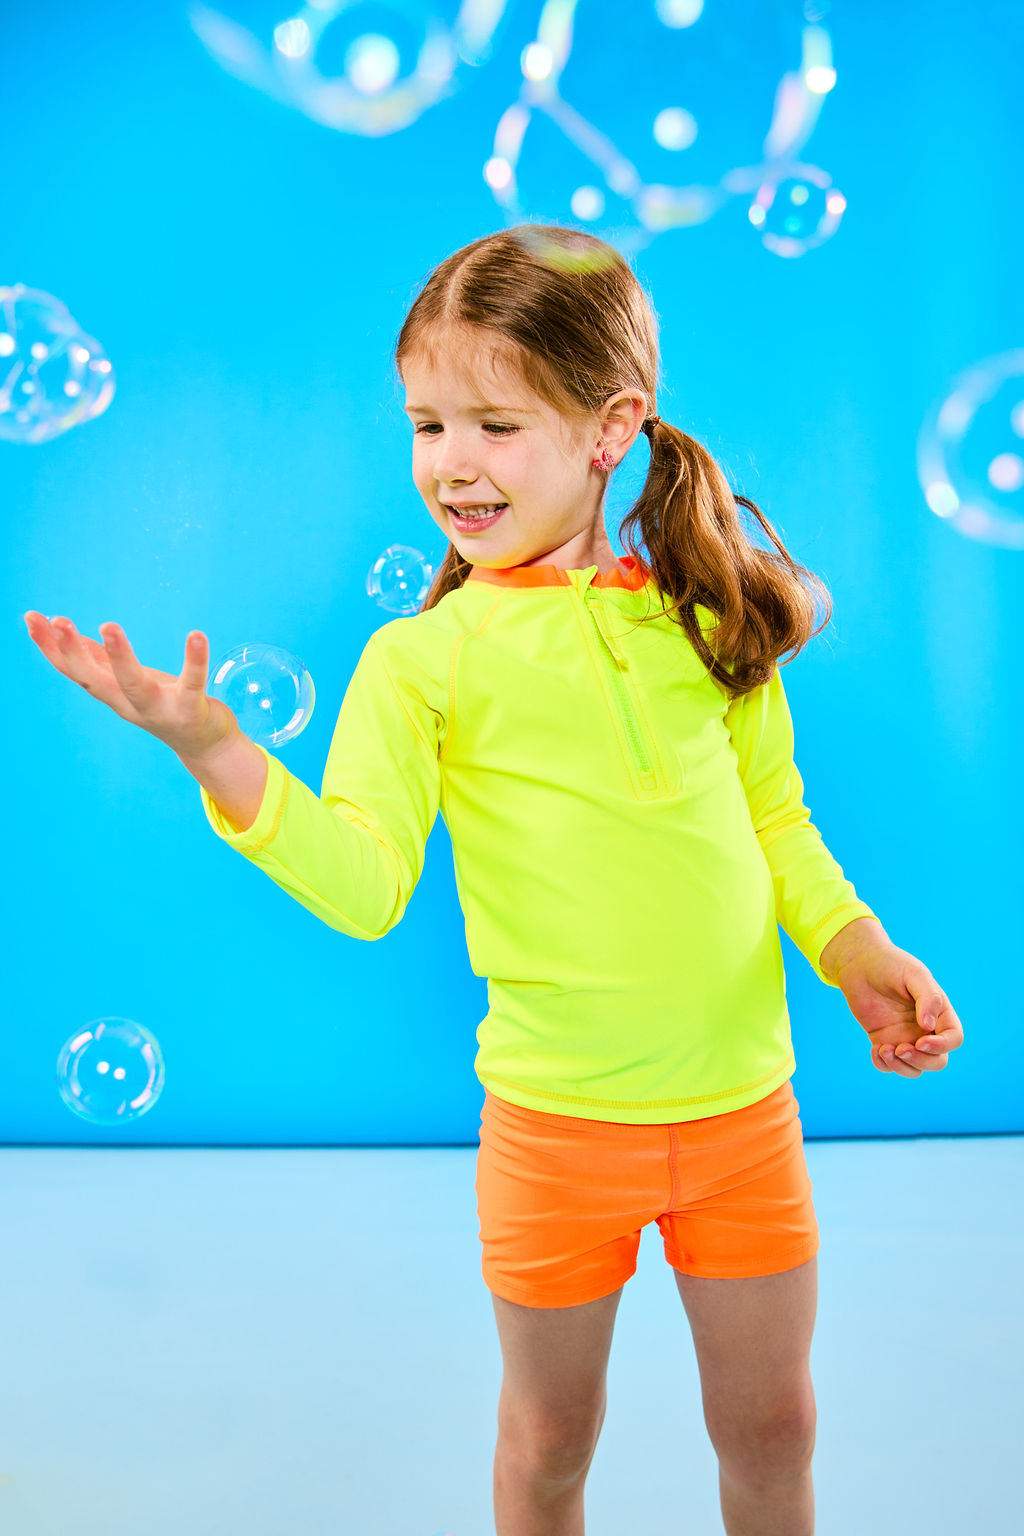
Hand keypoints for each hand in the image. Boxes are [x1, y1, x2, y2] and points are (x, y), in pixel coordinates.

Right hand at [24, 612, 238, 760]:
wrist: (205, 746)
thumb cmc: (166, 707)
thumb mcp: (130, 684)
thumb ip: (103, 663)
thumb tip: (71, 637)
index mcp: (112, 695)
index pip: (73, 671)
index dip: (49, 647)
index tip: (31, 617)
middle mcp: (129, 705)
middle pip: (94, 680)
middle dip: (73, 652)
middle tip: (59, 621)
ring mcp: (159, 710)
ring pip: (134, 684)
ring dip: (120, 656)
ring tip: (108, 626)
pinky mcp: (191, 710)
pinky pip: (192, 683)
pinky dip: (194, 660)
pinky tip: (196, 635)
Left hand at [833, 942, 963, 1075]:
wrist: (860, 964)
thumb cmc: (891, 964)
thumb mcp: (914, 974)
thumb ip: (928, 998)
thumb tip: (929, 1026)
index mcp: (940, 1012)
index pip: (953, 1039)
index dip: (941, 1046)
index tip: (920, 1041)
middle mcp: (925, 1029)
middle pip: (937, 1061)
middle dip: (921, 1061)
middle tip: (900, 1048)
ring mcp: (905, 1037)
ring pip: (915, 1069)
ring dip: (902, 1067)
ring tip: (883, 1049)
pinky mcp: (884, 1040)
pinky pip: (889, 1065)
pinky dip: (884, 1065)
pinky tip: (874, 1049)